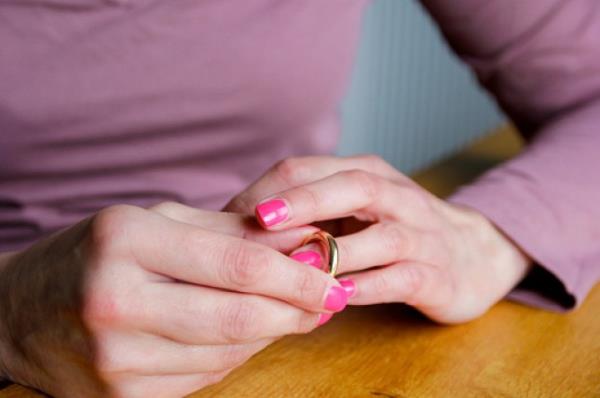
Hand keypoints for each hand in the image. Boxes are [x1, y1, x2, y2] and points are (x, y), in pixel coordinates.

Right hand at [0, 203, 346, 397]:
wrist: (20, 311)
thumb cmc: (96, 254)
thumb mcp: (157, 222)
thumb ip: (232, 232)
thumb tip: (304, 242)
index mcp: (126, 242)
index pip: (237, 264)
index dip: (297, 275)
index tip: (334, 277)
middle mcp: (116, 302)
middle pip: (238, 317)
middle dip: (297, 311)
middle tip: (330, 299)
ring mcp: (114, 359)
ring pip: (227, 352)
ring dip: (271, 332)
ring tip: (292, 311)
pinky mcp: (120, 397)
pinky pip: (204, 378)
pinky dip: (236, 355)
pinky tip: (247, 332)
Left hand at [226, 155, 531, 323]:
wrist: (474, 253)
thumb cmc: (395, 230)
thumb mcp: (353, 210)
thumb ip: (308, 211)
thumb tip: (238, 224)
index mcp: (366, 174)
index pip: (313, 169)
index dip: (272, 190)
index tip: (231, 215)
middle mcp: (396, 197)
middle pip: (351, 187)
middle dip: (304, 202)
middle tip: (260, 220)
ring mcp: (421, 235)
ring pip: (381, 236)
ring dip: (338, 252)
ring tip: (297, 267)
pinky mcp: (437, 274)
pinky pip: (403, 278)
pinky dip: (371, 286)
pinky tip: (340, 296)